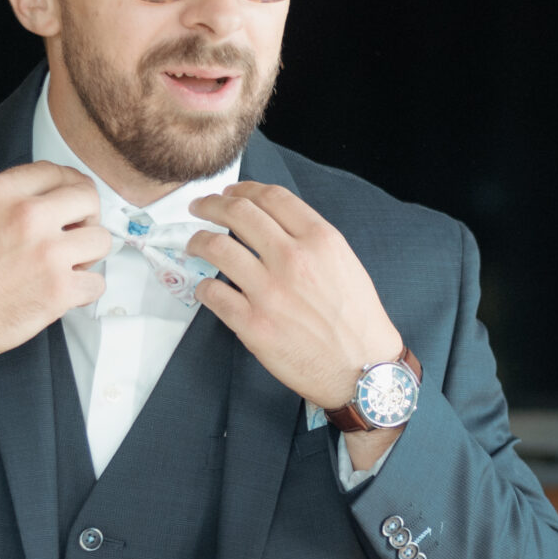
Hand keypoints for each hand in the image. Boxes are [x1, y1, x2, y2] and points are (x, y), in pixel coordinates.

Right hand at [0, 161, 107, 402]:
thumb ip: (11, 201)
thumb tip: (50, 201)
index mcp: (2, 192)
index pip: (57, 172)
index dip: (70, 187)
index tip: (73, 201)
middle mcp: (27, 216)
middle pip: (87, 198)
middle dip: (87, 217)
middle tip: (76, 234)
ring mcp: (47, 252)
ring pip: (101, 239)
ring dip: (88, 255)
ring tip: (67, 266)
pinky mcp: (59, 288)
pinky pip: (97, 283)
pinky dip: (85, 291)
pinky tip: (65, 292)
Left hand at [188, 183, 405, 456]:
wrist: (362, 369)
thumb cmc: (357, 321)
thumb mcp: (345, 263)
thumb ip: (311, 240)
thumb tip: (274, 226)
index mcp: (319, 240)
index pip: (271, 198)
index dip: (243, 189)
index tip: (230, 192)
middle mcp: (293, 258)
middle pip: (238, 213)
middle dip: (211, 205)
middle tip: (200, 207)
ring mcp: (270, 291)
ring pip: (216, 248)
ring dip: (198, 240)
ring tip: (194, 243)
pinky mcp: (253, 324)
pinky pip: (213, 293)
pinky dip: (203, 286)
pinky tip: (205, 287)